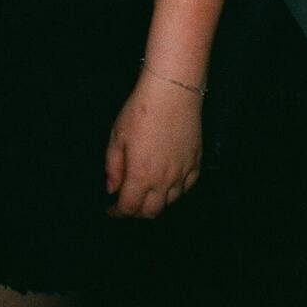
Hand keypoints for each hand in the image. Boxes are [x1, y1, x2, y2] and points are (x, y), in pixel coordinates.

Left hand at [104, 73, 202, 218]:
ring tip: (145, 193)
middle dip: (136, 212)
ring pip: (170, 201)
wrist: (172, 93)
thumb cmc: (140, 112)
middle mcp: (164, 181)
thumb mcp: (117, 136)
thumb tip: (112, 189)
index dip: (118, 212)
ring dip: (156, 202)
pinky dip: (176, 191)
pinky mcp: (196, 163)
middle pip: (151, 211)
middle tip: (127, 204)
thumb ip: (113, 166)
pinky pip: (187, 187)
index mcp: (141, 176)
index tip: (110, 210)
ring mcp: (183, 173)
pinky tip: (168, 184)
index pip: (129, 207)